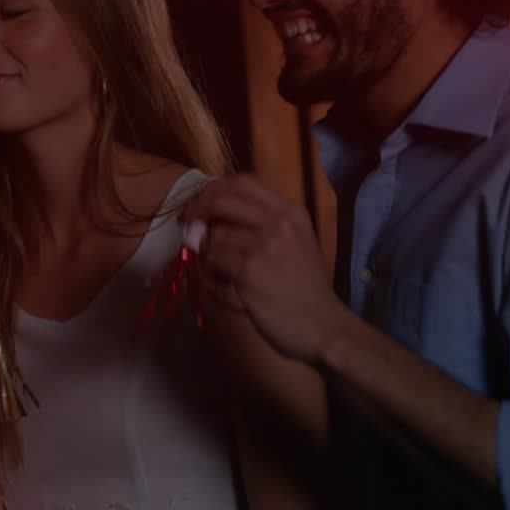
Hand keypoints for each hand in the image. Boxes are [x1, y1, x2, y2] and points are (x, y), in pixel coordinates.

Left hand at [180, 174, 350, 363]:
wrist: (323, 327)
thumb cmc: (306, 290)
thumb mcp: (295, 245)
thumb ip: (259, 227)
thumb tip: (209, 221)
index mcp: (291, 212)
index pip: (243, 182)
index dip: (213, 189)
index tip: (199, 204)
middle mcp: (279, 222)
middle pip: (222, 199)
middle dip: (196, 210)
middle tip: (186, 226)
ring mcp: (264, 245)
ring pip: (213, 235)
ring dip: (205, 253)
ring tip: (219, 272)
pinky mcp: (249, 270)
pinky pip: (211, 261)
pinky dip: (210, 274)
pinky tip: (225, 286)